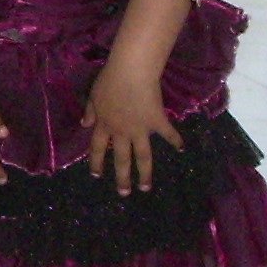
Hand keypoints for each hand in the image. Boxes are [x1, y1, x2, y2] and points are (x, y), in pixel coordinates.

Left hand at [84, 64, 183, 195]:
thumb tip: (84, 125)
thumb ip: (90, 112)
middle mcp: (122, 132)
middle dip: (122, 178)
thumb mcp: (94, 96)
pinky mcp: (157, 122)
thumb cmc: (109, 80)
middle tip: (123, 193)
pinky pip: (168, 134)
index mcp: (105, 125)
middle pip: (121, 159)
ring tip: (145, 188)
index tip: (96, 175)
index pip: (97, 148)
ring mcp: (141, 129)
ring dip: (145, 174)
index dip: (96, 162)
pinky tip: (182, 148)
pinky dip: (175, 140)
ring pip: (143, 157)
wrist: (131, 73)